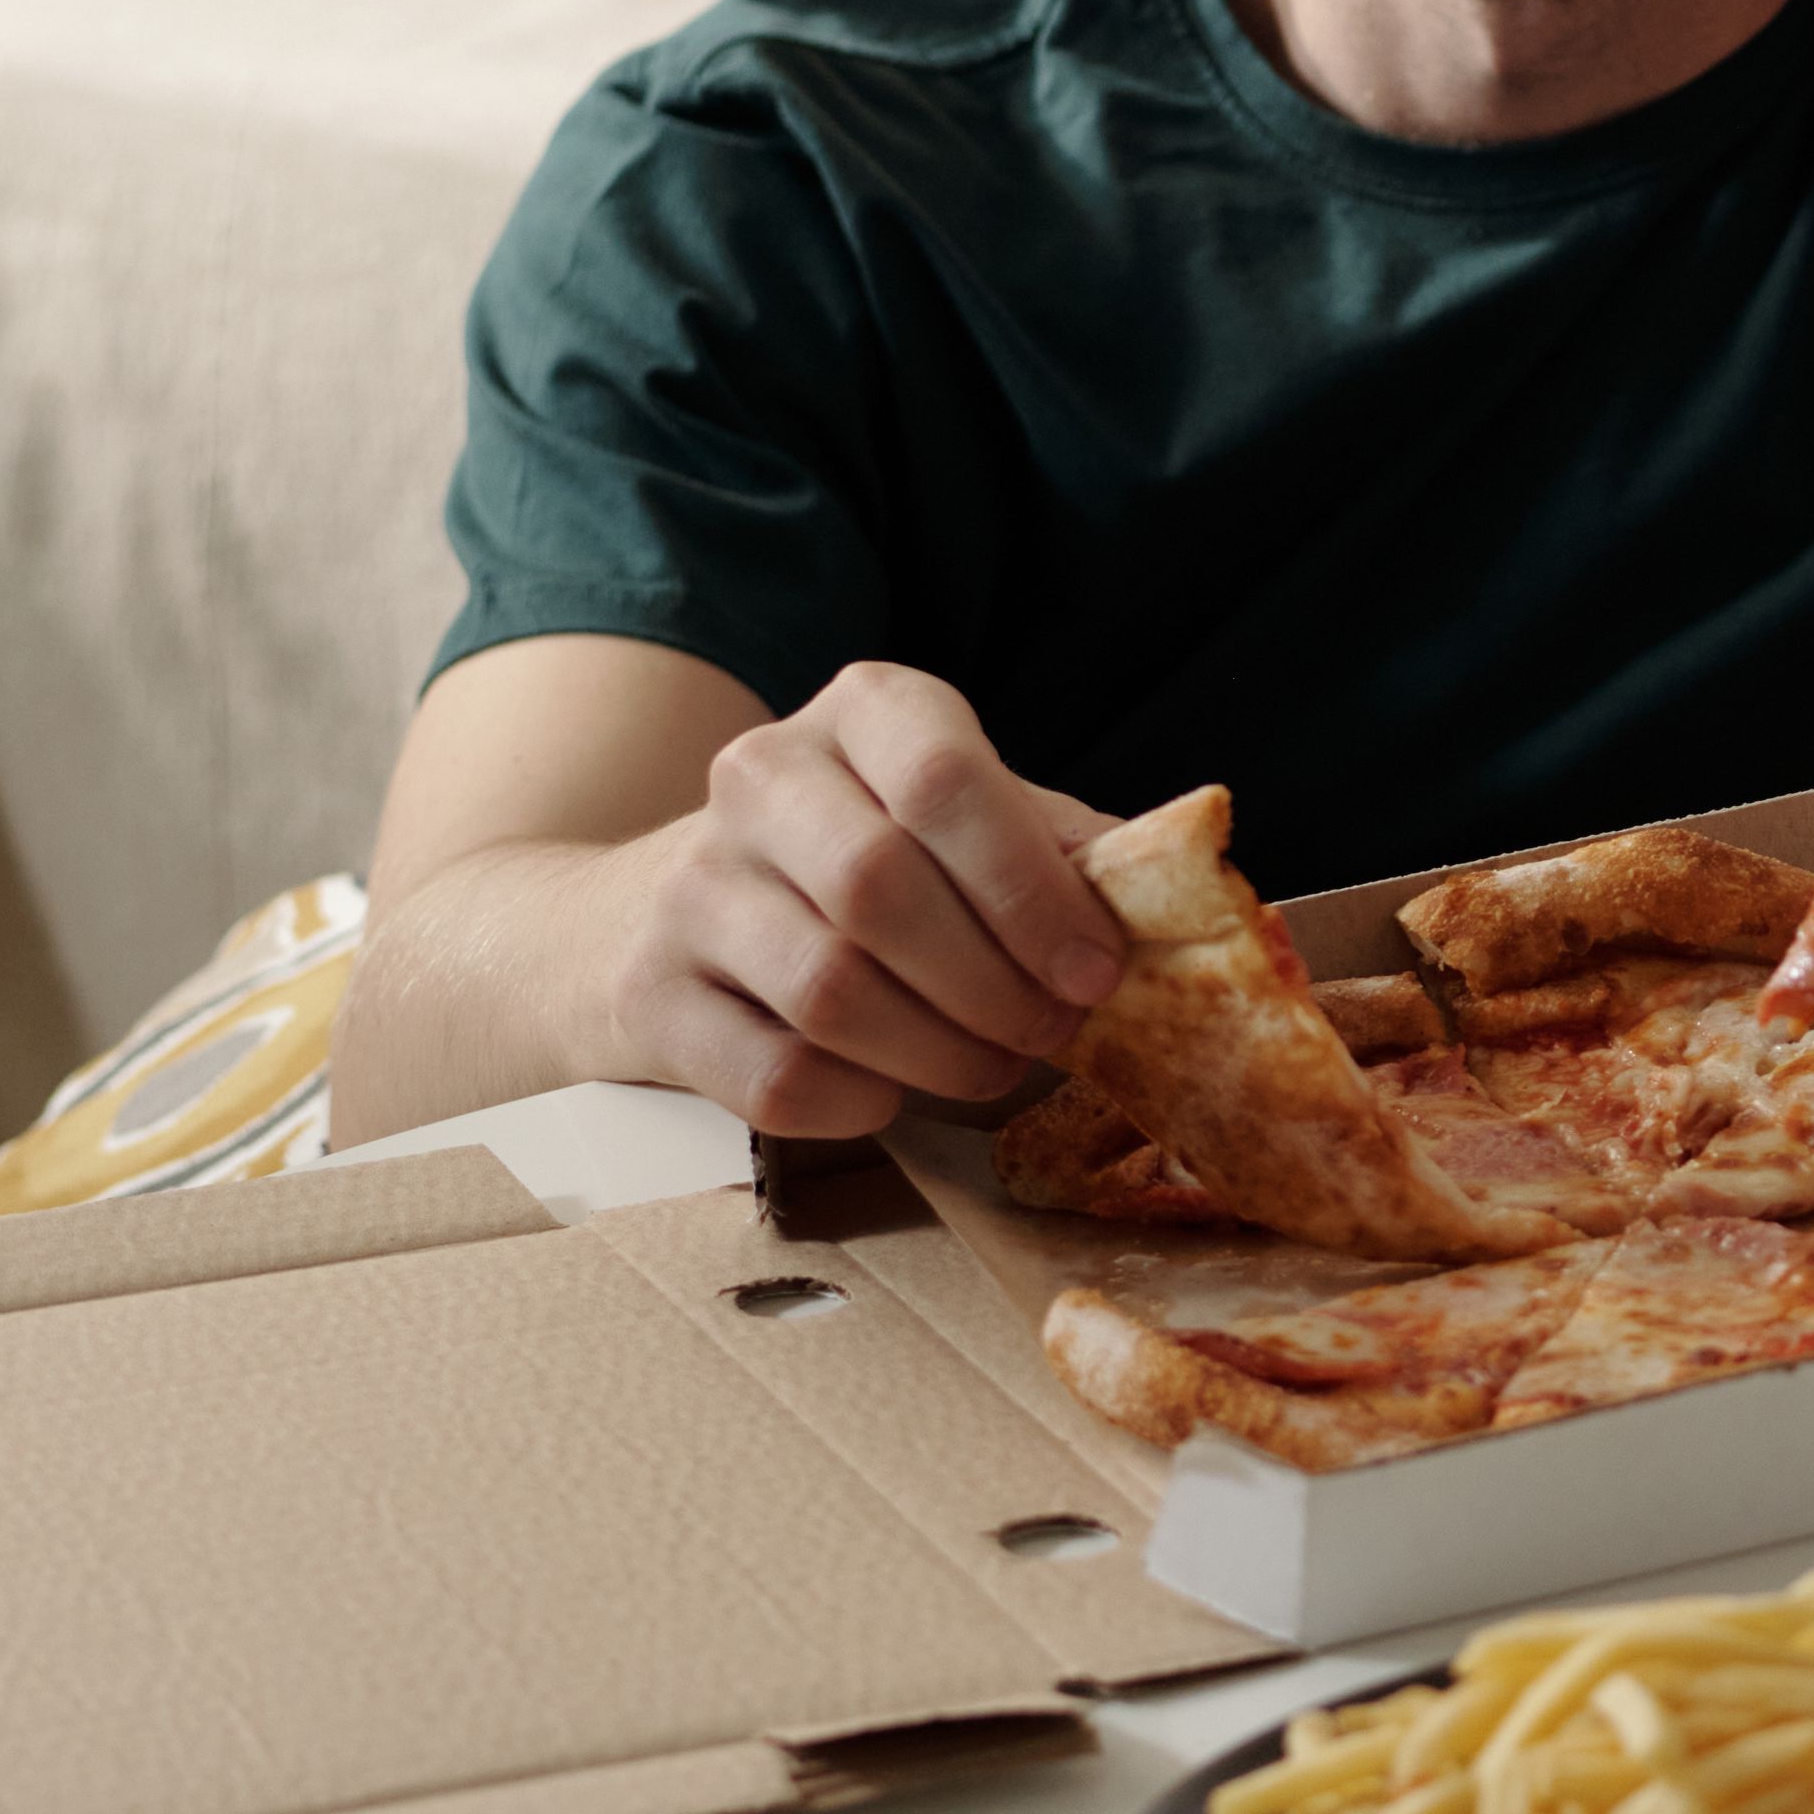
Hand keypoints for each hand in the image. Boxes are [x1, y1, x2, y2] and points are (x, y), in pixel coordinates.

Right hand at [602, 662, 1124, 1136]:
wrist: (651, 913)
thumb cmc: (866, 859)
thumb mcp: (966, 820)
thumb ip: (1059, 844)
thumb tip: (1166, 889)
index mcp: (864, 711)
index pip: (947, 777)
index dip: (1033, 888)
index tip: (1094, 969)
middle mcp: (760, 777)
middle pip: (884, 889)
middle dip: (994, 985)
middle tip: (1051, 1032)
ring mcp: (690, 885)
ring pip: (830, 990)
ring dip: (939, 1053)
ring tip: (991, 1067)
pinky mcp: (647, 993)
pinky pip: (773, 1074)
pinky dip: (857, 1102)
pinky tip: (892, 1093)